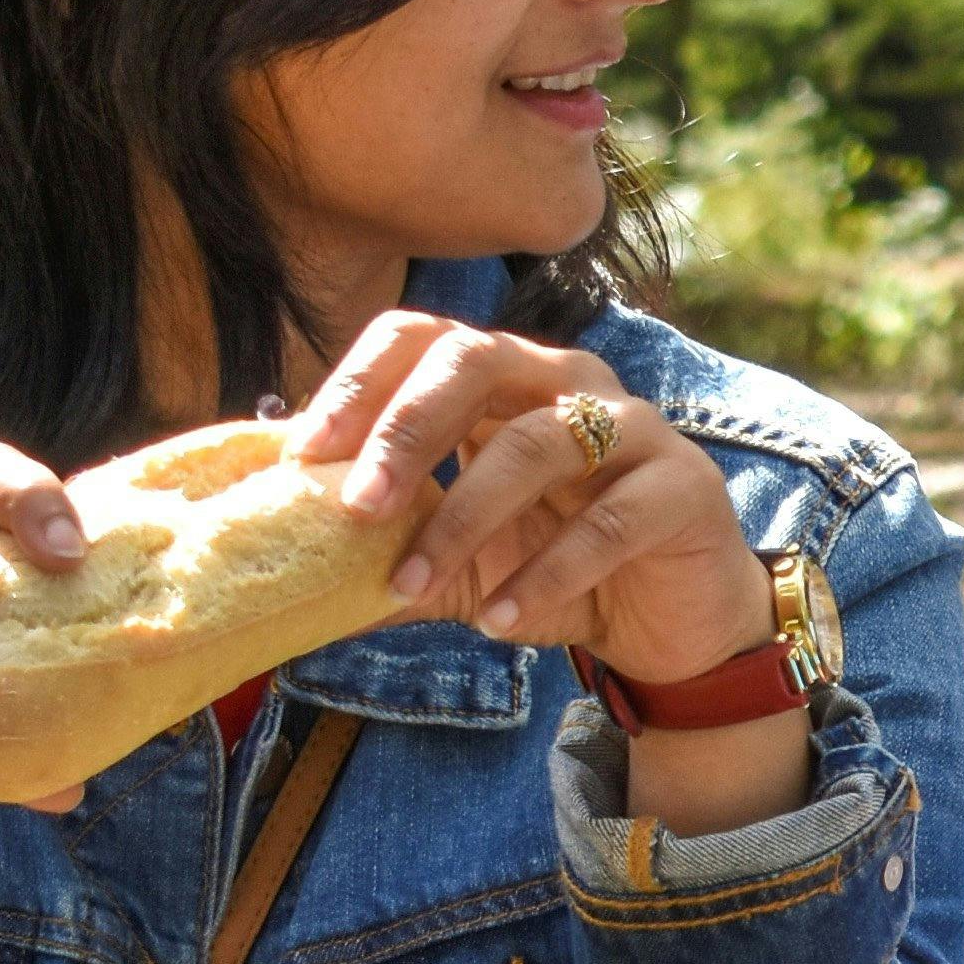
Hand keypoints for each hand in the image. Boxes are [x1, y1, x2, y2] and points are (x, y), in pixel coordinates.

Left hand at [286, 311, 774, 685]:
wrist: (671, 626)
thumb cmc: (554, 571)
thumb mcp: (455, 562)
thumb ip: (385, 552)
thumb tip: (279, 575)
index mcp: (503, 380)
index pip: (422, 337)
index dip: (359, 383)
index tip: (305, 455)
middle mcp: (565, 382)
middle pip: (475, 360)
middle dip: (404, 431)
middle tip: (357, 506)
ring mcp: (633, 428)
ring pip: (535, 444)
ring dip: (463, 519)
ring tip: (413, 585)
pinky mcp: (684, 487)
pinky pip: (608, 521)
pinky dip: (545, 574)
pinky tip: (502, 619)